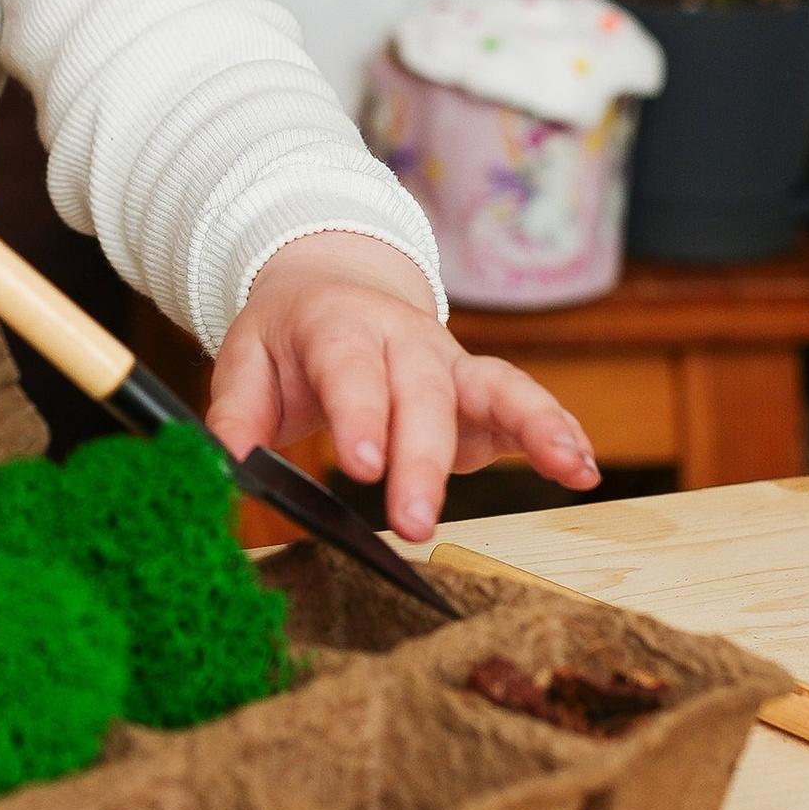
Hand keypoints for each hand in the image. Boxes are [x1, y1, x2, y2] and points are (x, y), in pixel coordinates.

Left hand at [207, 236, 600, 545]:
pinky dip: (558, 433)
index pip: (351, 370)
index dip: (359, 413)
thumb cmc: (289, 338)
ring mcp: (450, 364)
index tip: (360, 464)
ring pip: (496, 386)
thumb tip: (225, 466)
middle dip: (423, 458)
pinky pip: (525, 405)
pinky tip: (583, 471)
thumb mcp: (246, 361)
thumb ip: (235, 415)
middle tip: (415, 521)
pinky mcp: (479, 393)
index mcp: (339, 326)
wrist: (334, 288)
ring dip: (534, 427)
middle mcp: (404, 339)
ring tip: (568, 467)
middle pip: (421, 394)